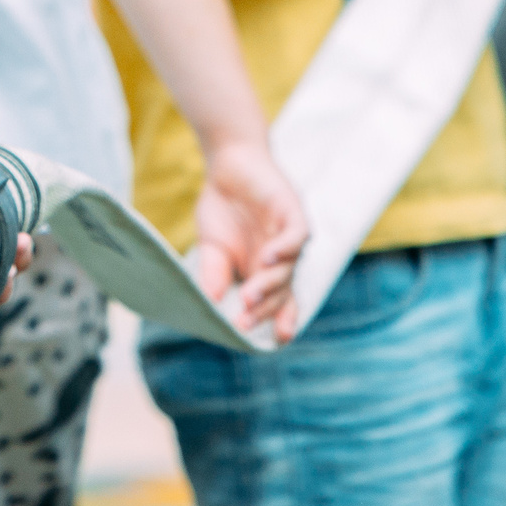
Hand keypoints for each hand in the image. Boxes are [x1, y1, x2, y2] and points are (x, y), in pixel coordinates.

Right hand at [189, 137, 309, 342]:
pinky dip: (284, 248)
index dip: (281, 321)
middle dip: (265, 309)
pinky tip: (267, 258)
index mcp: (267, 271)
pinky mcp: (291, 210)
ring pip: (290, 267)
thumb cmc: (223, 208)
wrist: (228, 163)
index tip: (274, 342)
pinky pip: (296, 235)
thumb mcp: (212, 248)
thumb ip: (214, 273)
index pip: (282, 302)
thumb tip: (208, 303)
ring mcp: (289, 234)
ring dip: (271, 283)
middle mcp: (283, 258)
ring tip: (249, 296)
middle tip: (242, 320)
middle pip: (283, 291)